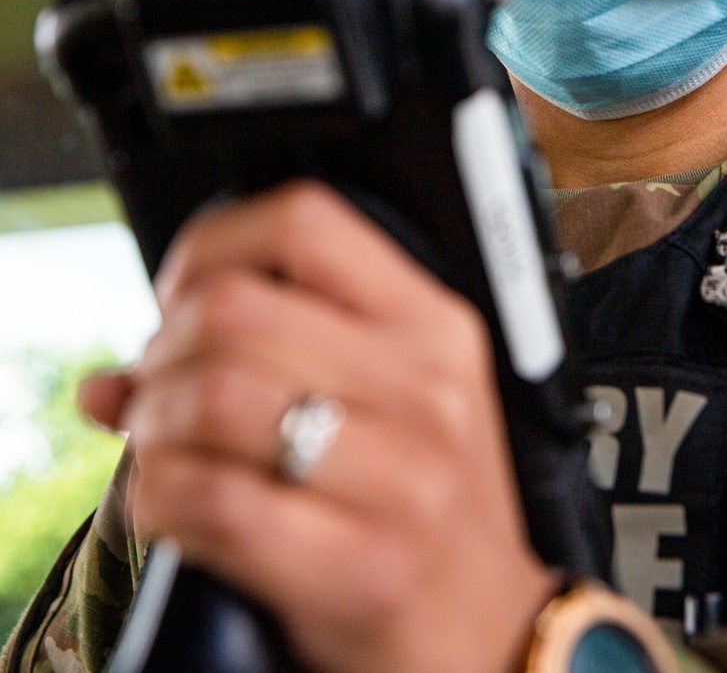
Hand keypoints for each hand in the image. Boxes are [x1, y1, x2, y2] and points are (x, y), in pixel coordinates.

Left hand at [80, 182, 555, 672]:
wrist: (493, 634)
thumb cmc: (427, 509)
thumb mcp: (392, 405)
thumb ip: (269, 359)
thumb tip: (106, 384)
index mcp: (434, 325)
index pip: (306, 222)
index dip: (214, 245)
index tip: (182, 295)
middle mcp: (426, 387)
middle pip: (235, 310)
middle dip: (163, 348)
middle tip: (160, 387)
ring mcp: (401, 478)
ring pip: (213, 397)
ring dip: (155, 423)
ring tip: (164, 447)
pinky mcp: (361, 566)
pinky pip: (211, 500)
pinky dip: (160, 496)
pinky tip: (173, 504)